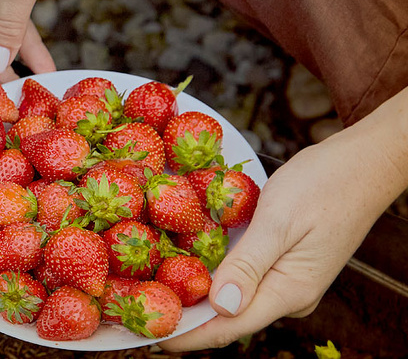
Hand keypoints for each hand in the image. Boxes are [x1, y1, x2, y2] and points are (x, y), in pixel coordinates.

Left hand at [161, 90, 407, 350]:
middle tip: (136, 312)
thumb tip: (220, 306)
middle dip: (183, 317)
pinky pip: (240, 277)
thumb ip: (250, 264)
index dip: (187, 334)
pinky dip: (211, 276)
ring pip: (231, 299)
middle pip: (226, 318)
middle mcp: (287, 294)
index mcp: (289, 290)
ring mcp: (285, 280)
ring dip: (194, 298)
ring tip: (148, 293)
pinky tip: (181, 266)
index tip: (148, 335)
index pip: (229, 327)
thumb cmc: (324, 184)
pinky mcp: (280, 263)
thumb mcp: (280, 220)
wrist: (363, 164)